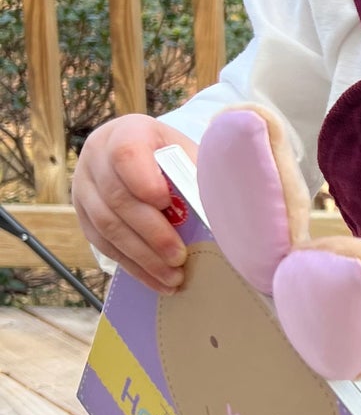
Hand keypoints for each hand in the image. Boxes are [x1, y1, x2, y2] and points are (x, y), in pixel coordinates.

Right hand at [71, 115, 197, 294]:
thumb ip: (196, 173)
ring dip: (142, 257)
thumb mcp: (186, 152)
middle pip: (117, 198)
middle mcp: (96, 158)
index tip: (166, 203)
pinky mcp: (83, 217)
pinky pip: (103, 245)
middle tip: (179, 257)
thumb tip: (222, 210)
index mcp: (126, 133)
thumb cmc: (172, 155)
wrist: (139, 154)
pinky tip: (157, 281)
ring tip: (173, 277)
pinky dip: (133, 266)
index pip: (126, 154)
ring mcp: (85, 189)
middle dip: (151, 233)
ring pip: (107, 227)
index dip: (144, 181)